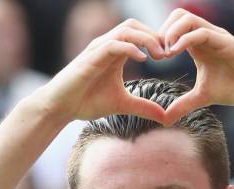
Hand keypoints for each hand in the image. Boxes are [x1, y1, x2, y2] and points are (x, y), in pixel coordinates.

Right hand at [45, 19, 166, 122]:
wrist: (61, 107)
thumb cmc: (87, 102)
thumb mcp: (123, 105)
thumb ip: (144, 107)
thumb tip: (166, 117)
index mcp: (115, 52)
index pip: (140, 34)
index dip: (158, 41)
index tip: (172, 56)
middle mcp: (107, 45)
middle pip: (135, 26)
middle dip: (155, 36)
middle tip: (169, 54)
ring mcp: (98, 49)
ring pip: (126, 30)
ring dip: (146, 39)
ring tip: (160, 55)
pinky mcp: (91, 57)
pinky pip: (113, 44)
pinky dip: (130, 48)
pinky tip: (143, 59)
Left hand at [159, 9, 233, 124]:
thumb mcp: (203, 97)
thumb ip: (183, 104)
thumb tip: (164, 119)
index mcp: (198, 44)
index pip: (173, 26)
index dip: (159, 38)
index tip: (153, 58)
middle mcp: (206, 35)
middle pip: (177, 15)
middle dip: (162, 31)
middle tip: (158, 55)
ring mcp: (216, 36)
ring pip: (187, 18)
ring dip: (171, 33)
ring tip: (166, 54)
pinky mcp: (226, 42)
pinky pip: (202, 32)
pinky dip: (185, 39)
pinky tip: (174, 53)